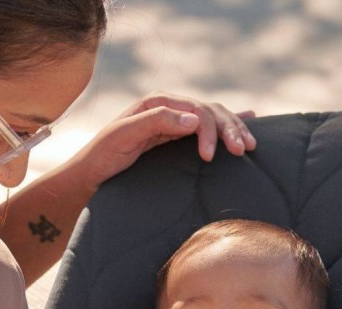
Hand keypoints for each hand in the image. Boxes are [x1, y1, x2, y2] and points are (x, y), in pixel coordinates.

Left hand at [73, 93, 255, 192]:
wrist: (91, 173)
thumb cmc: (103, 155)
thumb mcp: (124, 136)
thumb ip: (156, 122)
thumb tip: (194, 119)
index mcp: (158, 103)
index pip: (196, 110)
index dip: (209, 129)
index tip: (209, 156)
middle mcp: (169, 108)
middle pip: (210, 112)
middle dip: (229, 130)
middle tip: (243, 150)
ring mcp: (173, 123)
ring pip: (212, 120)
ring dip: (233, 130)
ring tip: (250, 145)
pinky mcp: (175, 138)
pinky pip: (205, 128)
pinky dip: (226, 125)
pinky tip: (248, 119)